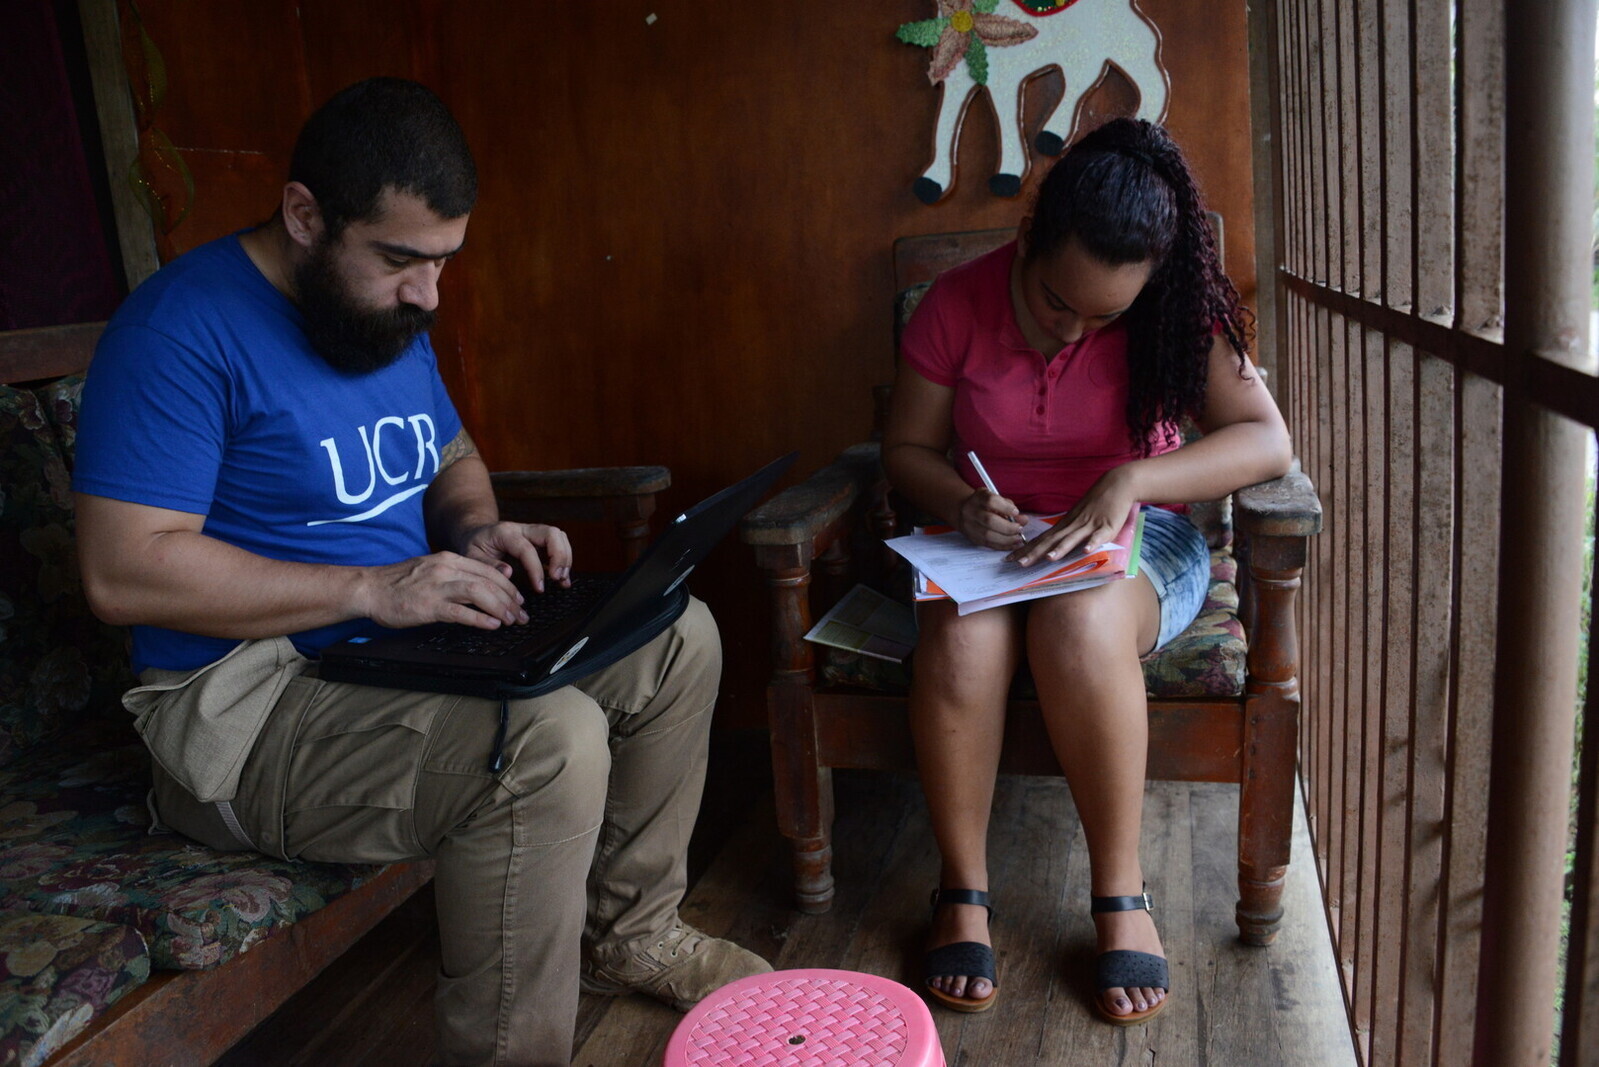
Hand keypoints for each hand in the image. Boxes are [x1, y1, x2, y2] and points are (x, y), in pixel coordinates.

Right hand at [359, 550, 530, 629]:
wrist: (370, 589)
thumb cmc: (399, 583)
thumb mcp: (432, 569)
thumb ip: (459, 573)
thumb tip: (490, 579)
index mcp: (448, 559)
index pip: (488, 570)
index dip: (508, 586)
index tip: (519, 599)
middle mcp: (445, 569)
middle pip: (488, 581)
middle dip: (510, 598)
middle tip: (521, 614)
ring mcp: (437, 587)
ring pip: (479, 592)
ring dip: (500, 607)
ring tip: (511, 620)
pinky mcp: (428, 606)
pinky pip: (461, 611)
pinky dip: (481, 618)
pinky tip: (492, 625)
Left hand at [459, 522, 573, 592]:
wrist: (476, 533)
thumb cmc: (474, 545)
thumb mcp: (471, 556)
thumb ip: (489, 565)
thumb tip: (508, 573)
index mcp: (505, 532)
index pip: (527, 548)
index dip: (536, 568)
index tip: (539, 587)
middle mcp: (523, 529)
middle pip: (551, 533)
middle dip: (559, 556)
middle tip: (557, 578)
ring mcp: (533, 533)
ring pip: (559, 536)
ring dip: (565, 557)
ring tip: (562, 579)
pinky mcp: (539, 541)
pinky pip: (559, 545)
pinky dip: (564, 561)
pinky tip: (563, 579)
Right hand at [957, 489, 1025, 550]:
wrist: (963, 512)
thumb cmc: (984, 505)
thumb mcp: (995, 499)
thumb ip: (1009, 507)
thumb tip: (1024, 520)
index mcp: (978, 498)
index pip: (991, 501)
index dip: (1005, 508)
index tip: (1016, 512)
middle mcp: (971, 512)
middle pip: (989, 520)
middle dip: (1008, 527)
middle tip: (1020, 528)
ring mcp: (970, 526)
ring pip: (988, 535)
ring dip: (1007, 539)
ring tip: (1018, 538)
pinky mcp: (973, 538)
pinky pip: (988, 544)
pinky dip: (1003, 546)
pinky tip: (1013, 544)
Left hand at [1008, 467, 1137, 565]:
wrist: (1117, 484)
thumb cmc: (1097, 502)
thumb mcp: (1077, 517)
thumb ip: (1066, 531)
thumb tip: (1051, 545)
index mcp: (1065, 524)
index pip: (1042, 539)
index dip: (1026, 549)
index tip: (1010, 558)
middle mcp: (1073, 525)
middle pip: (1051, 540)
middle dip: (1035, 552)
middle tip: (1019, 563)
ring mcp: (1090, 525)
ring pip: (1072, 538)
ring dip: (1060, 549)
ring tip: (1048, 558)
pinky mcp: (1107, 526)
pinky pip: (1099, 536)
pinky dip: (1092, 543)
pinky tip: (1086, 551)